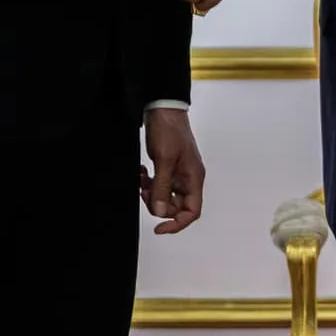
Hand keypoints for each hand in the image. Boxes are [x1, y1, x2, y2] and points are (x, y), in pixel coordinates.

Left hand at [141, 107, 204, 234]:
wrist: (163, 108)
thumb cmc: (169, 130)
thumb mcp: (164, 160)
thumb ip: (163, 188)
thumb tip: (160, 213)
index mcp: (193, 178)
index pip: (191, 212)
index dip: (176, 224)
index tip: (158, 228)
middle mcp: (188, 178)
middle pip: (176, 206)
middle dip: (158, 203)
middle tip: (145, 192)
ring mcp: (178, 173)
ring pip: (165, 196)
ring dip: (152, 192)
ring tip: (142, 178)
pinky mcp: (168, 167)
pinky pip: (160, 185)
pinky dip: (150, 183)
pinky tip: (143, 172)